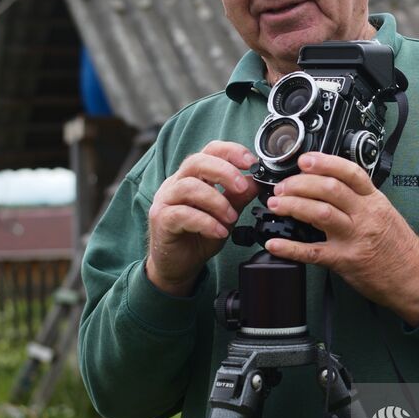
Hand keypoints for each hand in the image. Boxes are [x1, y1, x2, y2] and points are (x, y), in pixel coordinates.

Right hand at [146, 141, 258, 295]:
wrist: (178, 267)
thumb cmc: (199, 237)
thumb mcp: (225, 215)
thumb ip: (238, 198)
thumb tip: (257, 181)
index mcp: (193, 176)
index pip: (209, 150)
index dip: (230, 151)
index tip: (251, 163)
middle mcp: (176, 183)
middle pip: (196, 162)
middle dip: (224, 172)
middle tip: (242, 188)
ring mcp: (166, 200)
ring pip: (189, 187)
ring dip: (216, 201)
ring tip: (231, 217)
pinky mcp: (162, 220)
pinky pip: (182, 214)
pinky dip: (206, 222)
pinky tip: (219, 231)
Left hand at [263, 152, 418, 325]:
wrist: (414, 278)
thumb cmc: (398, 246)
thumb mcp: (384, 213)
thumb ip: (359, 200)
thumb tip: (325, 188)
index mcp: (374, 201)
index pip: (349, 173)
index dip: (325, 163)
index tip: (305, 160)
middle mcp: (365, 215)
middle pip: (329, 189)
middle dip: (300, 184)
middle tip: (283, 187)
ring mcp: (354, 238)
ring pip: (319, 213)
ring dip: (292, 206)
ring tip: (276, 204)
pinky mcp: (344, 261)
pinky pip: (313, 252)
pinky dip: (290, 248)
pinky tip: (275, 244)